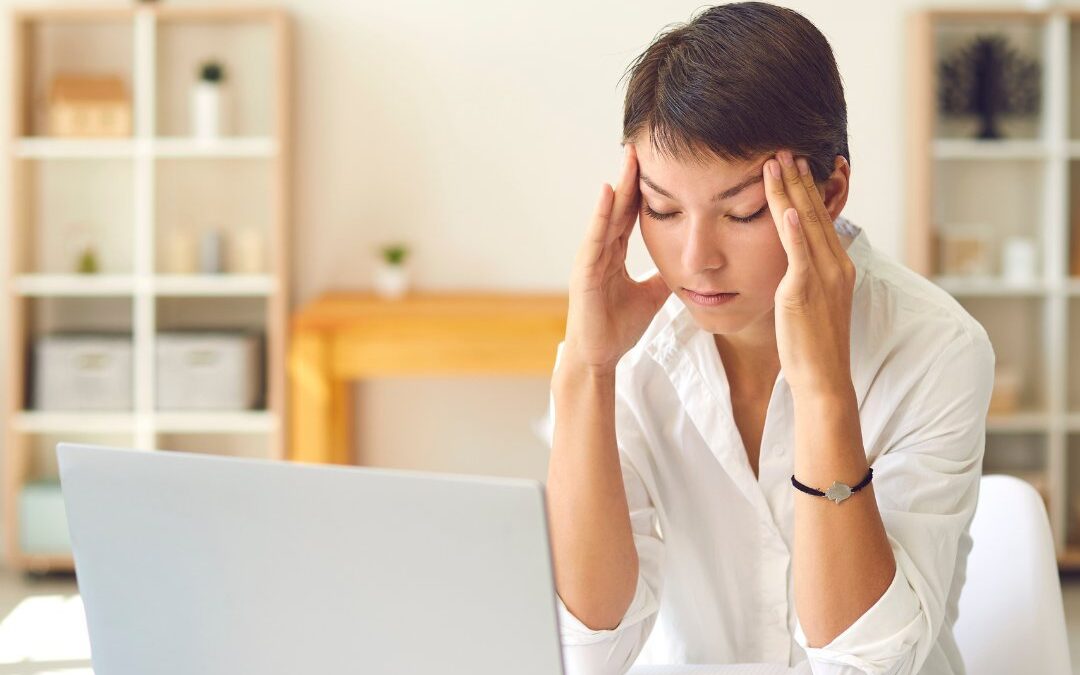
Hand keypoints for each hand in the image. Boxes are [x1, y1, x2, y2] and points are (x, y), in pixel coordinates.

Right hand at [563, 144, 671, 376]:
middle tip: (640, 145)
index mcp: (615, 256)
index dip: (643, 190)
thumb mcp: (651, 296)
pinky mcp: (584, 273)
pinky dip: (602, 215)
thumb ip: (663, 277)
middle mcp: (601, 252)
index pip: (630, 215)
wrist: (599, 357)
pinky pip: (595, 238)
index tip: (656, 163)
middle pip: (618, 208)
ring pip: (607, 217)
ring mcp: (590, 260)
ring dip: (617, 187)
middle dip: (630, 178)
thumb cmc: (617, 328)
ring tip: (628, 158)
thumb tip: (684, 263)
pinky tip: (610, 193)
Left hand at [762, 150, 855, 397]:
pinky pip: (799, 253)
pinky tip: (787, 206)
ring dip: (791, 191)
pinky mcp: (803, 291)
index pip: (821, 218)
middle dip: (799, 179)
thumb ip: (805, 277)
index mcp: (838, 267)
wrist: (823, 378)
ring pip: (806, 223)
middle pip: (815, 212)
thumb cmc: (812, 346)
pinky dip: (794, 228)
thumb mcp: (811, 303)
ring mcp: (822, 277)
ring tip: (778, 162)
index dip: (807, 189)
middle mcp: (835, 265)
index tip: (795, 165)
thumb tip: (793, 262)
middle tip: (785, 149)